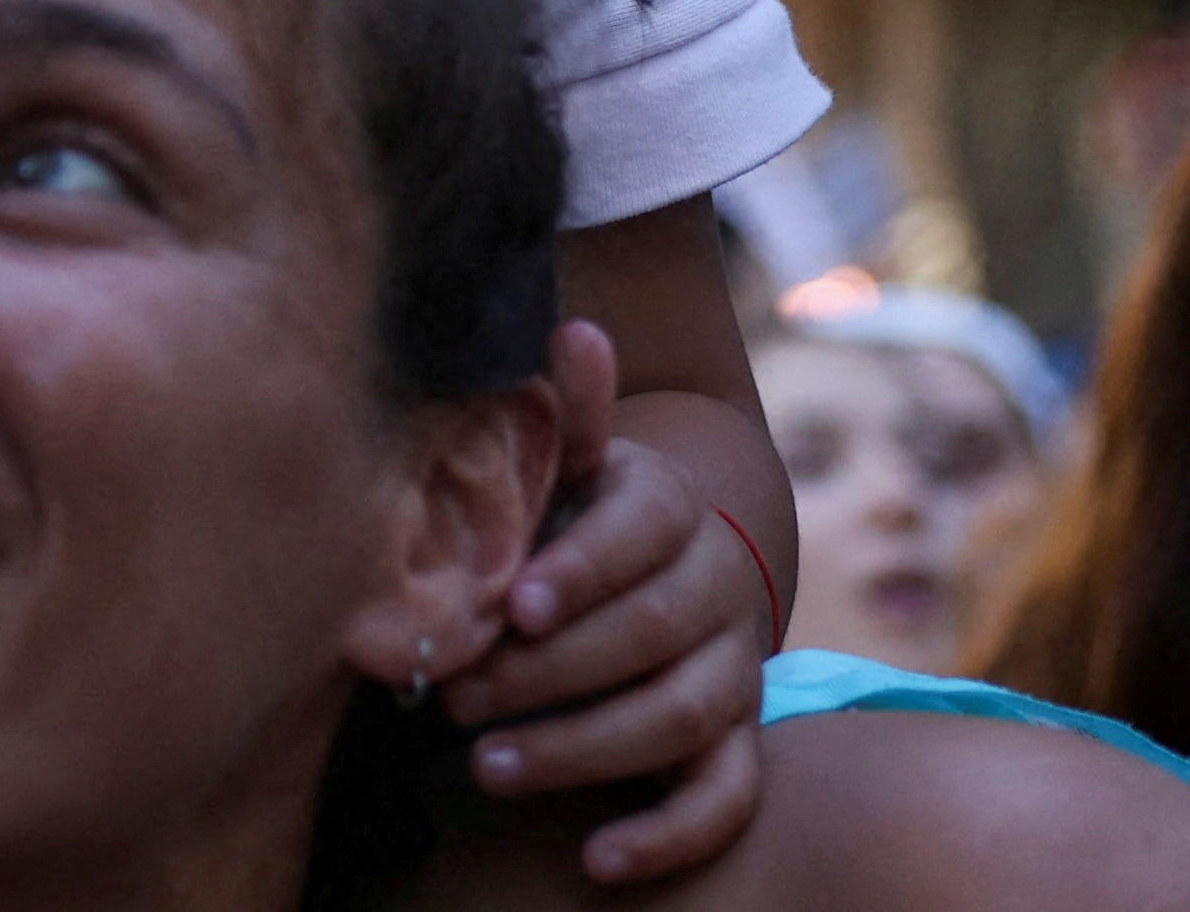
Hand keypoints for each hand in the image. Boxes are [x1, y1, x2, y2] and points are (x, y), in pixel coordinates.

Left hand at [445, 326, 771, 885]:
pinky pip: (726, 798)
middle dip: (551, 671)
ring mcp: (735, 670)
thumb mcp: (558, 462)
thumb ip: (558, 417)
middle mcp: (716, 587)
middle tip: (455, 696)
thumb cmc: (570, 510)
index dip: (580, 570)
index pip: (640, 533)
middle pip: (652, 634)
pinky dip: (669, 833)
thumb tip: (575, 330)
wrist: (656, 560)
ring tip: (486, 766)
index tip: (511, 604)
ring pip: (682, 718)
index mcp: (667, 506)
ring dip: (584, 749)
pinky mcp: (735, 742)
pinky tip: (597, 858)